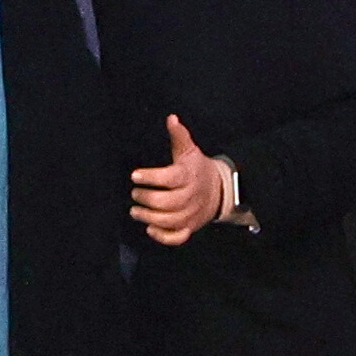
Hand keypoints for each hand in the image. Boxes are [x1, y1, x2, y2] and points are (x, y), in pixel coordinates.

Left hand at [128, 114, 237, 247]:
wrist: (220, 190)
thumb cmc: (197, 169)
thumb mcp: (190, 151)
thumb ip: (179, 136)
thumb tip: (171, 118)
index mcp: (189, 176)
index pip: (170, 178)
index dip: (152, 177)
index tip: (135, 175)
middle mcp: (190, 196)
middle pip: (168, 203)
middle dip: (147, 199)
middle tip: (134, 194)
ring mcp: (191, 214)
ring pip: (170, 221)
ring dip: (149, 217)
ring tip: (135, 211)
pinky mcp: (190, 227)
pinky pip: (178, 237)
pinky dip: (163, 236)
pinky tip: (150, 228)